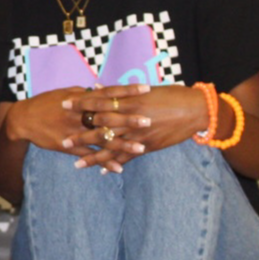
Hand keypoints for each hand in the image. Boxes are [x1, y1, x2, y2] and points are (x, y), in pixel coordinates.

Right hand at [4, 84, 149, 173]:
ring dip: (122, 145)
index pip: (108, 93)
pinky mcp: (69, 146)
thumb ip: (85, 93)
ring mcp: (74, 132)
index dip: (127, 91)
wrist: (23, 119)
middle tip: (149, 121)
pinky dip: (104, 162)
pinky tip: (120, 169)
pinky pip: (89, 155)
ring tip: (142, 149)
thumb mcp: (65, 93)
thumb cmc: (46, 103)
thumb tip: (102, 88)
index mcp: (80, 99)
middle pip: (108, 117)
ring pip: (102, 139)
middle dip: (128, 120)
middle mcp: (79, 115)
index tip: (146, 88)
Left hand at [64, 83, 206, 168]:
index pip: (98, 101)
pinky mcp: (147, 145)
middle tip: (62, 140)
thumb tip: (94, 87)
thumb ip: (117, 92)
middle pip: (100, 125)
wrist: (196, 109)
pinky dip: (115, 165)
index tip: (63, 104)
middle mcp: (131, 117)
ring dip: (93, 156)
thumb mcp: (143, 90)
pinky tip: (103, 172)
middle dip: (80, 133)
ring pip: (111, 146)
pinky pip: (128, 157)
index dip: (80, 103)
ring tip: (76, 164)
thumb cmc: (170, 95)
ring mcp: (138, 133)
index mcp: (129, 99)